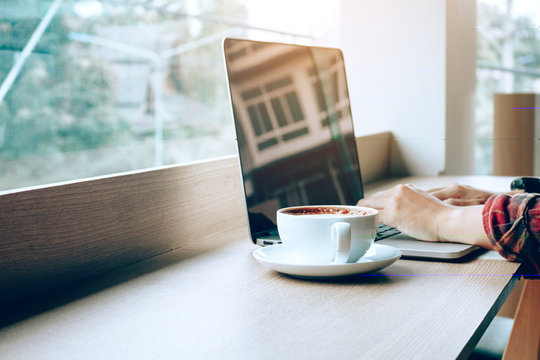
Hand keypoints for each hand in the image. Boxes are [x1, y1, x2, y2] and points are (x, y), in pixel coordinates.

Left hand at [357, 184, 490, 247]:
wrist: (448, 220)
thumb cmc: (440, 215)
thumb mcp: (422, 199)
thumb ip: (408, 200)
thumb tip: (399, 208)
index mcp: (405, 188)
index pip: (381, 194)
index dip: (372, 202)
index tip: (367, 208)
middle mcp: (397, 191)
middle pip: (372, 198)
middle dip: (364, 207)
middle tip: (358, 215)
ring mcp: (394, 202)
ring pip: (370, 206)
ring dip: (364, 214)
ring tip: (359, 220)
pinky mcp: (393, 214)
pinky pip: (375, 217)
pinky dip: (369, 221)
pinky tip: (367, 226)